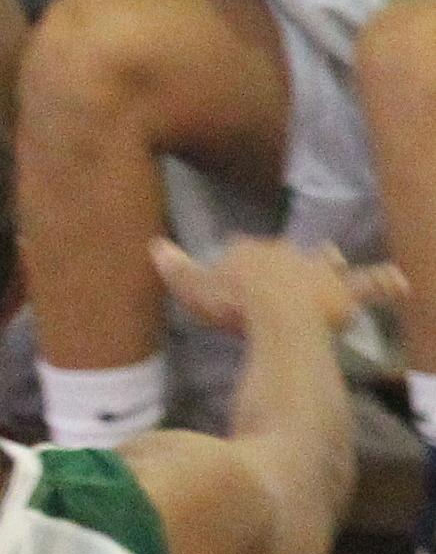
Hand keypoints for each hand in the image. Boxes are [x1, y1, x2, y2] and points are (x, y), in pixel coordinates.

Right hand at [150, 237, 406, 338]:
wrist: (276, 308)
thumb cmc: (231, 301)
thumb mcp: (192, 288)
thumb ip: (175, 269)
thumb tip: (154, 244)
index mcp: (250, 251)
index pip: (241, 248)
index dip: (237, 257)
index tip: (231, 264)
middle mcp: (288, 254)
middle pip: (286, 253)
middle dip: (286, 258)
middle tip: (283, 266)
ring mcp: (319, 272)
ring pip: (328, 264)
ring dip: (332, 264)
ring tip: (338, 262)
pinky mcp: (343, 292)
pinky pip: (369, 286)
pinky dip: (384, 283)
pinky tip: (401, 281)